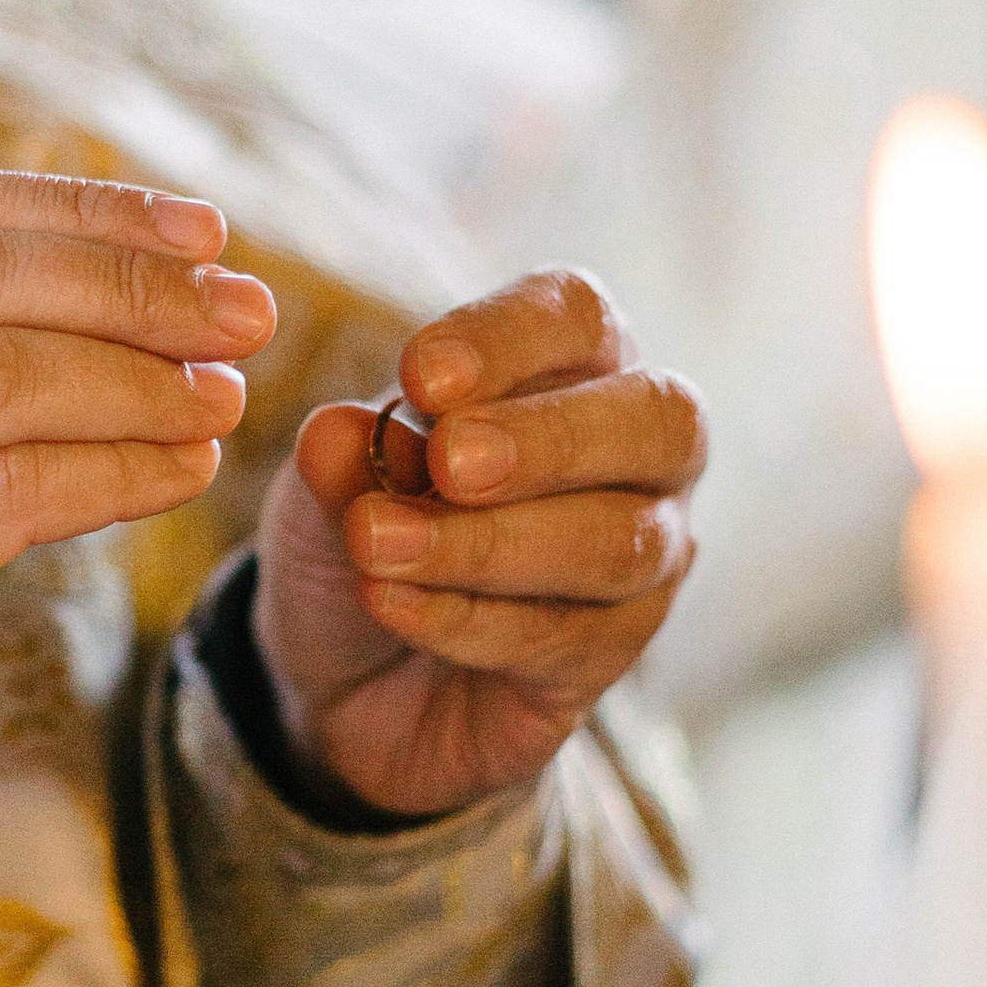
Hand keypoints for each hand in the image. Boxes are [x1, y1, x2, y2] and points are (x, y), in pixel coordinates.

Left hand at [251, 270, 703, 820]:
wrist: (344, 669)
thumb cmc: (364, 530)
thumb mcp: (326, 484)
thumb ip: (343, 455)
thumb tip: (338, 432)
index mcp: (574, 365)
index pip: (580, 317)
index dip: (509, 337)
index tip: (419, 375)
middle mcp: (636, 455)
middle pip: (659, 422)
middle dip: (550, 440)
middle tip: (451, 462)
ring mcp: (641, 559)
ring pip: (617, 544)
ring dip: (488, 543)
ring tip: (379, 543)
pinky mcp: (610, 655)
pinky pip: (565, 637)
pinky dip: (466, 618)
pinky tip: (388, 602)